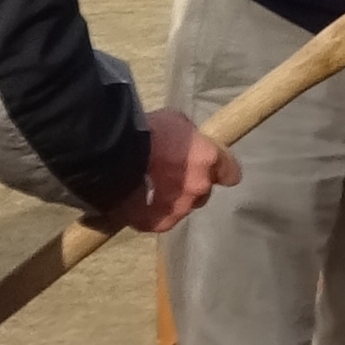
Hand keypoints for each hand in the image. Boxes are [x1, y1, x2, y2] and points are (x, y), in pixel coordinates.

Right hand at [116, 109, 242, 234]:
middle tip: (170, 175)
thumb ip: (189, 138)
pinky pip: (159, 219)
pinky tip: (138, 203)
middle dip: (191, 185)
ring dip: (171, 199)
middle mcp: (199, 187)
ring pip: (182, 207)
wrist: (113, 154)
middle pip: (203, 192)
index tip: (212, 169)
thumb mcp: (175, 121)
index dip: (221, 171)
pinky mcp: (157, 223)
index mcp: (208, 159)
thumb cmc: (145, 130)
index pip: (230, 172)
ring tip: (149, 189)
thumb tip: (188, 145)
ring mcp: (179, 208)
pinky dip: (151, 213)